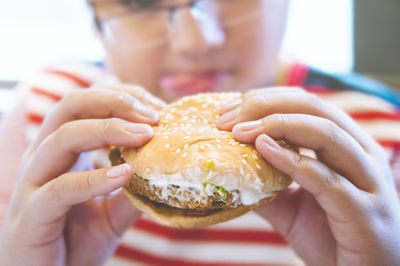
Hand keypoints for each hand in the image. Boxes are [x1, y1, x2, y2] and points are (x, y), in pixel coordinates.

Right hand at [0, 84, 165, 265]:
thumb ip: (134, 190)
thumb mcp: (113, 211)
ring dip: (108, 129)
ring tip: (145, 136)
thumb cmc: (75, 242)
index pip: (88, 104)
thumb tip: (168, 172)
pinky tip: (124, 174)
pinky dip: (95, 178)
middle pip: (71, 105)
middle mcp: (45, 158)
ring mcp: (35, 183)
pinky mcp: (33, 214)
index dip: (124, 97)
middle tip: (153, 114)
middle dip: (115, 101)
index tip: (159, 109)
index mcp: (63, 151)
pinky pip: (61, 188)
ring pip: (63, 137)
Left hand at [217, 87, 399, 265]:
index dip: (266, 101)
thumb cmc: (332, 239)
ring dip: (276, 125)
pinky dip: (292, 160)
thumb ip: (266, 186)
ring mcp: (368, 181)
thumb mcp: (291, 208)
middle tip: (226, 118)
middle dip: (266, 106)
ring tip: (238, 131)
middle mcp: (362, 155)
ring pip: (326, 133)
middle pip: (315, 108)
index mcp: (347, 147)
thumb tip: (231, 172)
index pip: (306, 105)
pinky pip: (325, 178)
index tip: (228, 111)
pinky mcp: (365, 212)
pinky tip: (263, 149)